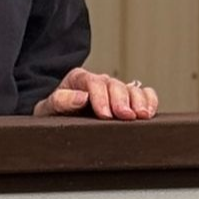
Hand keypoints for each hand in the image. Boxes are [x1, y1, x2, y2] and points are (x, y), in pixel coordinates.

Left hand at [33, 67, 159, 119]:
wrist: (60, 119)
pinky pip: (144, 93)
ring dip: (138, 102)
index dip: (102, 98)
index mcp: (79, 79)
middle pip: (115, 85)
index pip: (94, 83)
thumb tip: (81, 97)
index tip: (106, 115)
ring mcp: (115, 89)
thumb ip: (61, 101)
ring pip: (132, 88)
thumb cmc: (54, 115)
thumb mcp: (49, 108)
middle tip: (126, 117)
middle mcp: (99, 81)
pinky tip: (148, 112)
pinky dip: (149, 100)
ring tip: (141, 116)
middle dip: (121, 101)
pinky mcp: (128, 98)